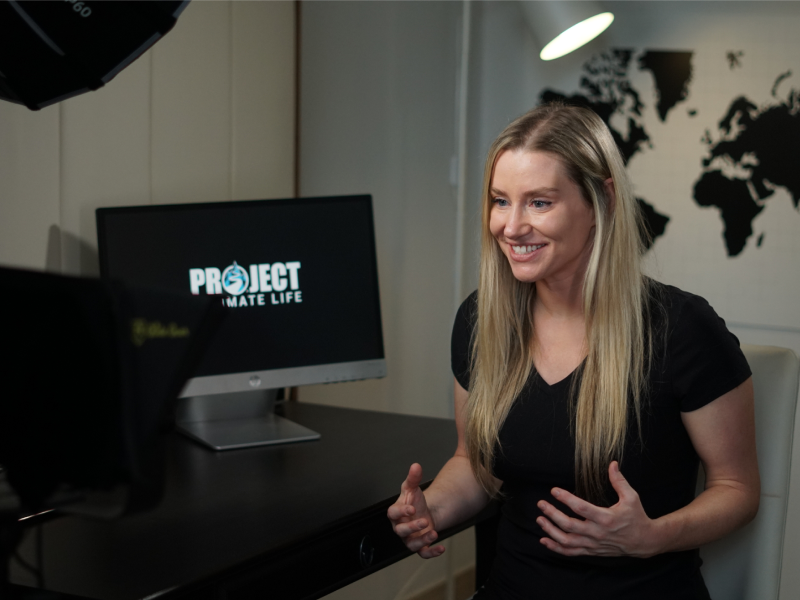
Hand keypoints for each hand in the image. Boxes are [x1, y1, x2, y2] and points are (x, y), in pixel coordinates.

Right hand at [387, 463, 444, 557]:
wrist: (422, 512)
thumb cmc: (413, 501)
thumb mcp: (413, 488)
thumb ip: (414, 478)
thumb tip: (416, 466)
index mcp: (396, 512)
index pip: (393, 513)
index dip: (401, 512)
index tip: (411, 508)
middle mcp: (401, 527)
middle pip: (400, 531)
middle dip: (412, 527)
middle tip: (424, 521)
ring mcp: (410, 537)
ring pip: (411, 544)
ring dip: (422, 541)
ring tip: (434, 533)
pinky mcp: (419, 545)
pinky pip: (423, 553)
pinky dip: (431, 552)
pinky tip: (441, 548)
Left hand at [536, 461, 659, 557]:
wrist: (644, 542)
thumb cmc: (636, 517)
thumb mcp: (631, 497)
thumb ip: (619, 481)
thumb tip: (612, 464)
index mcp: (606, 518)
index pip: (581, 508)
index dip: (566, 499)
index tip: (554, 490)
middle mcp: (597, 533)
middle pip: (569, 525)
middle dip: (552, 514)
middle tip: (541, 504)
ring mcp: (593, 544)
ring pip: (567, 541)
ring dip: (550, 531)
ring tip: (540, 519)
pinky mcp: (591, 551)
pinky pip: (571, 552)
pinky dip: (556, 547)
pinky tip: (544, 539)